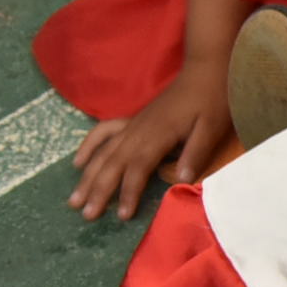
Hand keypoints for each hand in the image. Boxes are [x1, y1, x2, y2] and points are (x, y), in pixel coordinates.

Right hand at [67, 59, 225, 220]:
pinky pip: (102, 133)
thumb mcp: (212, 127)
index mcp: (158, 135)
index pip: (138, 169)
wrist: (204, 70)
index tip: (123, 216)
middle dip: (99, 191)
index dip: (129, 192)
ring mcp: (132, 125)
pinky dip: (88, 147)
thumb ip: (196, 152)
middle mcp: (138, 131)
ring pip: (103, 153)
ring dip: (88, 177)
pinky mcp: (132, 120)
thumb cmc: (212, 100)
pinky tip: (77, 164)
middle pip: (113, 164)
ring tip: (74, 201)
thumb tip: (182, 180)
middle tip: (87, 216)